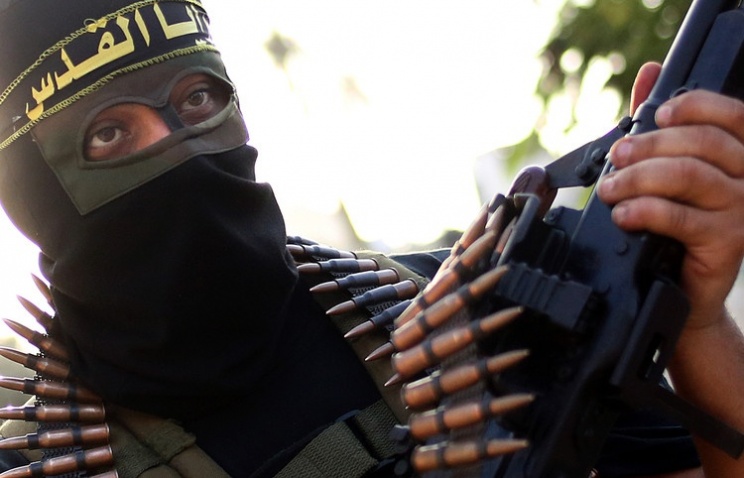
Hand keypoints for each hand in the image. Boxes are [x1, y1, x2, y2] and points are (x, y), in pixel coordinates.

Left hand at [597, 62, 743, 328]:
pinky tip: (622, 215)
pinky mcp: (729, 241)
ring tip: (608, 189)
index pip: (733, 116)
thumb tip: (649, 72)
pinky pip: (682, 217)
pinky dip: (645, 211)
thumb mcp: (667, 168)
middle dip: (650, 145)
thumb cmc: (675, 225)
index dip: (695, 106)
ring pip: (689, 176)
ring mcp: (743, 210)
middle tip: (616, 157)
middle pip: (704, 144)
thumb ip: (661, 123)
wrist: (683, 287)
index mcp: (741, 155)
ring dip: (639, 178)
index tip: (656, 113)